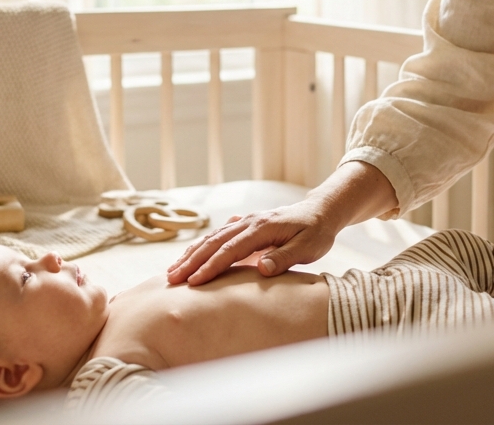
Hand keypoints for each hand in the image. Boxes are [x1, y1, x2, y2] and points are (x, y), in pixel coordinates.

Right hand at [167, 161, 398, 285]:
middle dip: (191, 261)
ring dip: (191, 254)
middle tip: (172, 279)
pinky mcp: (244, 225)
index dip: (211, 267)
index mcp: (262, 229)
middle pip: (214, 243)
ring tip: (172, 271)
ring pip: (211, 238)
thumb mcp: (309, 248)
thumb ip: (285, 257)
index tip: (194, 282)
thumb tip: (261, 268)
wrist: (321, 211)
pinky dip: (201, 247)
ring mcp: (245, 222)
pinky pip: (217, 236)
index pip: (230, 250)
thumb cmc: (317, 232)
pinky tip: (189, 256)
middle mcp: (249, 222)